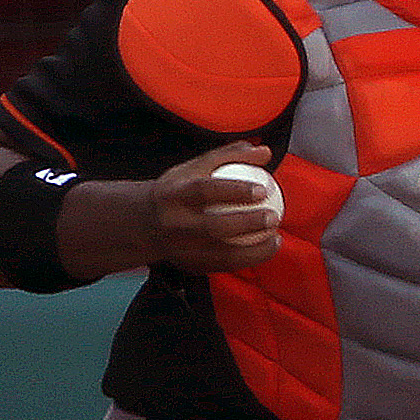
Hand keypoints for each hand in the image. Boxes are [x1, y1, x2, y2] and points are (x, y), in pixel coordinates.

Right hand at [151, 143, 282, 272]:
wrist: (143, 223)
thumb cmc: (177, 190)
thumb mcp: (195, 167)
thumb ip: (230, 155)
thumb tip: (265, 152)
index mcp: (173, 194)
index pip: (205, 190)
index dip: (235, 190)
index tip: (263, 189)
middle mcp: (174, 224)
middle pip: (213, 227)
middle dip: (247, 224)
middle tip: (273, 217)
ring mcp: (180, 249)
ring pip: (221, 256)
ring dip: (253, 251)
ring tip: (276, 239)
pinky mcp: (188, 266)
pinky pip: (223, 266)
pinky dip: (247, 260)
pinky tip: (265, 250)